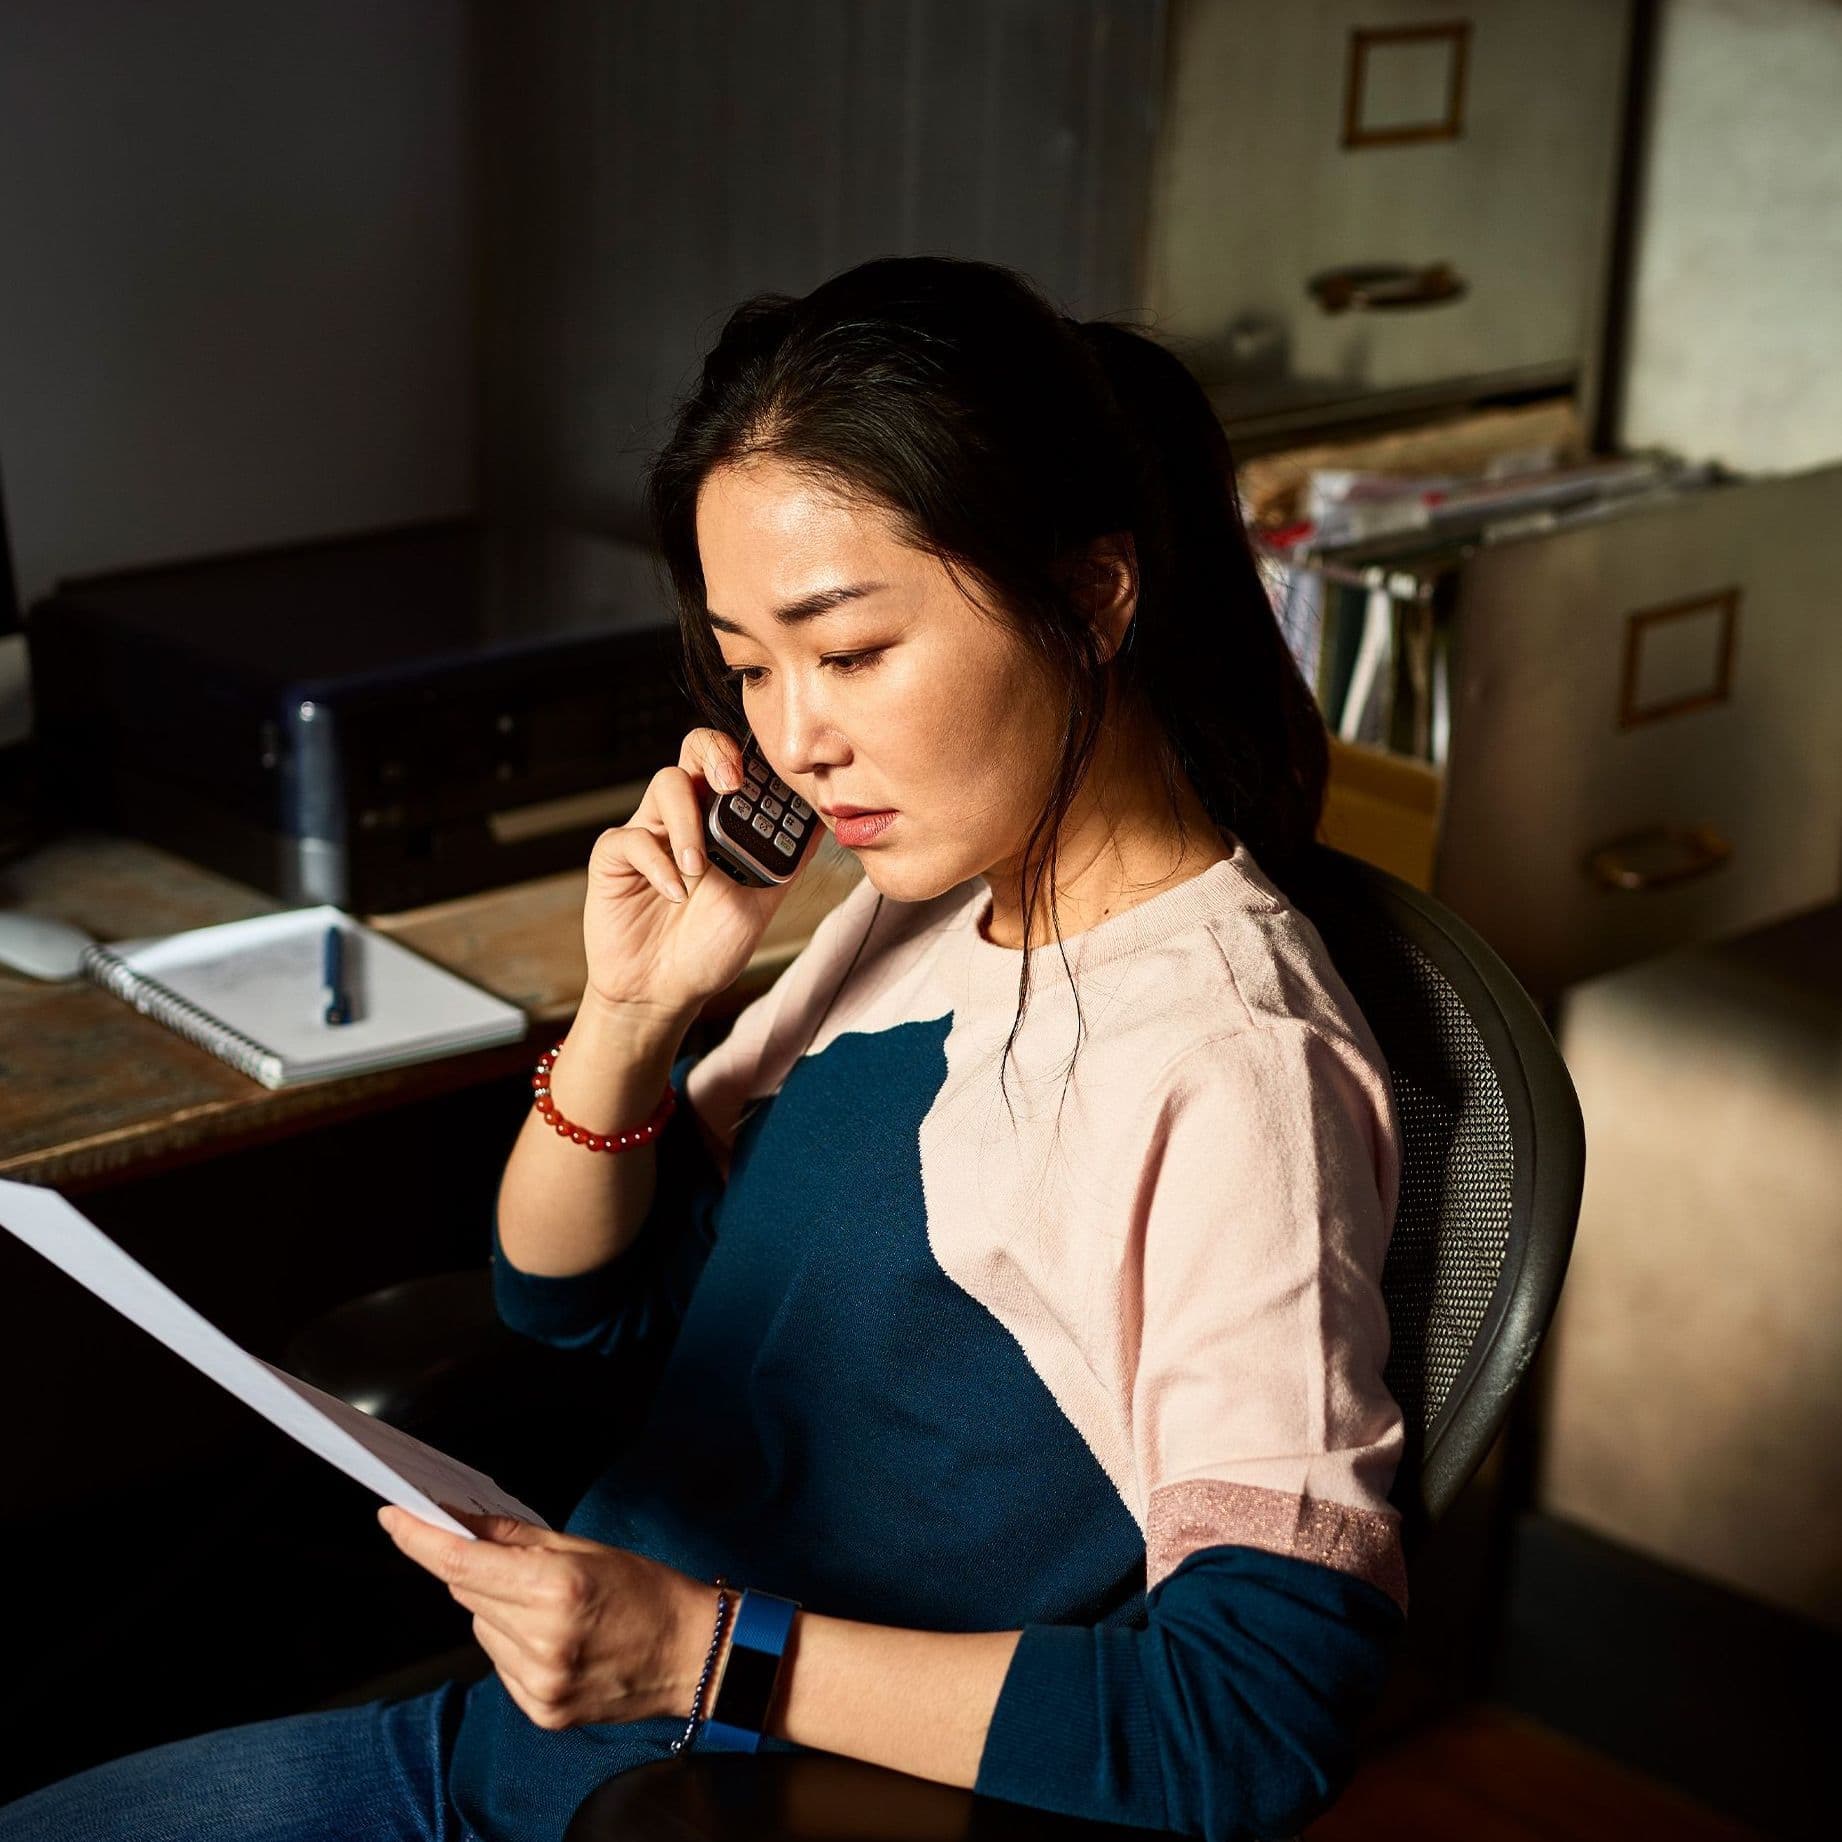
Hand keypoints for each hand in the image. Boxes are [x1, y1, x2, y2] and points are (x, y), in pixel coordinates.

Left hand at [378, 1505, 720, 1731]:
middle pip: (467, 1592)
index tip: (392, 1517)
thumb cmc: (647, 1592)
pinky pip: (498, 1662)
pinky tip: (550, 1635)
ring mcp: (538, 1682)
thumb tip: (461, 1519)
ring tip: (546, 1602)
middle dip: (472, 1567)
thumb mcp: (586, 1549)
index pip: (462, 1563)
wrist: (691, 1654)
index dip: (418, 1539)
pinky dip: (511, 1641)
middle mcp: (542, 1640)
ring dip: (494, 1607)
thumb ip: (517, 1539)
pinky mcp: (540, 1709)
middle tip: (503, 1555)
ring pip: (480, 1627)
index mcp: (556, 1589)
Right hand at [582, 727, 812, 1017]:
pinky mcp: (614, 856)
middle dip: (716, 753)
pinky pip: (632, 838)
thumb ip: (787, 859)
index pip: (734, 763)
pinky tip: (674, 893)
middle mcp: (684, 815)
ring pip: (665, 784)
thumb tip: (824, 821)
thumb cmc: (710, 944)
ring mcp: (649, 831)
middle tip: (731, 783)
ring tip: (699, 869)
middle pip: (694, 749)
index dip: (750, 757)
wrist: (667, 990)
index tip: (769, 779)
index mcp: (721, 819)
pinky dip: (658, 865)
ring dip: (688, 823)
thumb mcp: (763, 900)